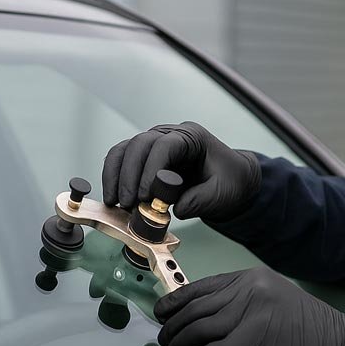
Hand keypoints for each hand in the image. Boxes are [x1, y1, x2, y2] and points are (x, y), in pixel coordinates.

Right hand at [101, 121, 260, 221]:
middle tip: (128, 203)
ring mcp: (154, 145)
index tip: (146, 195)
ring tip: (115, 203)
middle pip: (139, 145)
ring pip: (125, 151)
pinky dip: (114, 178)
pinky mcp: (145, 160)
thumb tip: (173, 210)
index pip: (165, 145)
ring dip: (116, 176)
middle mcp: (169, 135)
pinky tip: (113, 199)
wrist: (231, 182)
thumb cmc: (229, 181)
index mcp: (192, 137)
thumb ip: (200, 201)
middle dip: (129, 175)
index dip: (151, 169)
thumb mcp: (221, 193)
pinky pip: (121, 162)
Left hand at [154, 267, 344, 345]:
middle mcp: (246, 293)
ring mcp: (245, 319)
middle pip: (193, 309)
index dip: (176, 300)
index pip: (202, 286)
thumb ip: (242, 302)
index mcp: (252, 279)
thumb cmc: (310, 330)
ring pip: (194, 331)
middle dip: (172, 325)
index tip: (162, 311)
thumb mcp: (275, 299)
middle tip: (164, 338)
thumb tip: (205, 317)